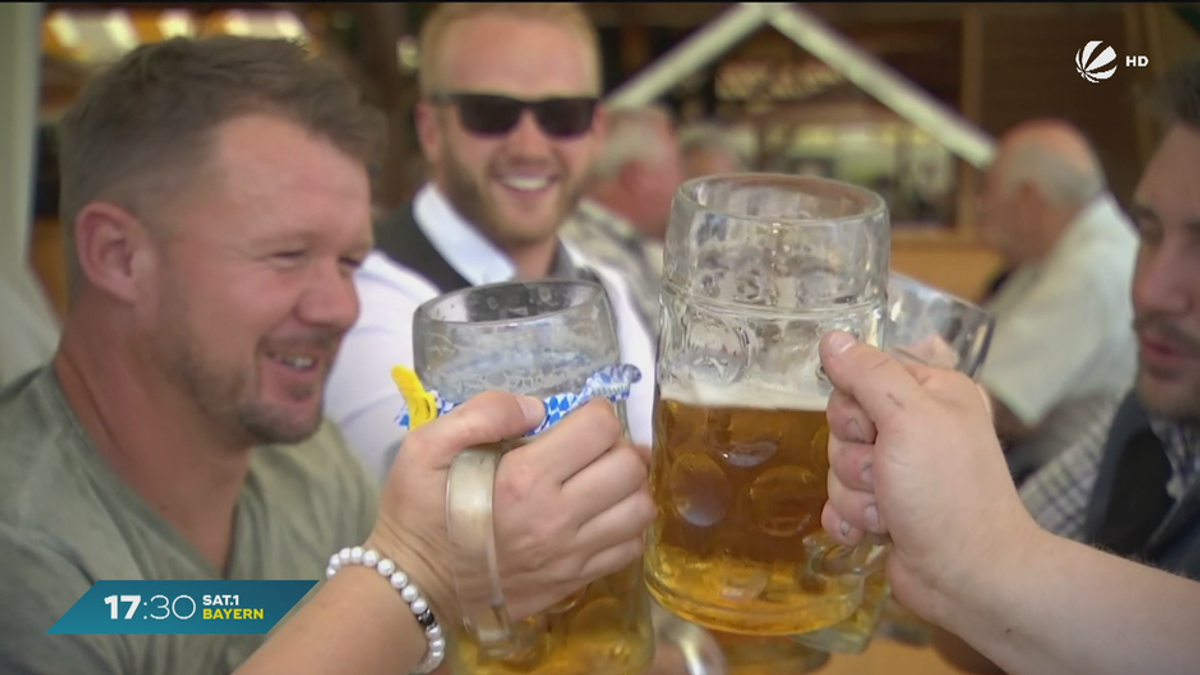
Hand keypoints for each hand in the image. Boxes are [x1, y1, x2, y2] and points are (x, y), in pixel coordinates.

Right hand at [368, 392, 653, 625]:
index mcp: (524, 479)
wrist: (414, 585)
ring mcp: (571, 554)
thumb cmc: (418, 512)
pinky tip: (600, 515)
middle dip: (618, 446)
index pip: (599, 428)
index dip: (595, 413)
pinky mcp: (575, 580)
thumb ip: (481, 414)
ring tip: (603, 480)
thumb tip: (536, 408)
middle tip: (594, 448)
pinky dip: (625, 526)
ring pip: (640, 509)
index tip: (578, 419)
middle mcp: (557, 518)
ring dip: (630, 487)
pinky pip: (630, 548)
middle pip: (630, 466)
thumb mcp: (425, 447)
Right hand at [816, 331, 1034, 621]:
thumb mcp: (910, 419)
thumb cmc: (948, 492)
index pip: (862, 373)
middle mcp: (915, 427)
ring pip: (838, 466)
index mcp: (932, 393)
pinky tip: (872, 530)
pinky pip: (838, 502)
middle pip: (843, 423)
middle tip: (886, 473)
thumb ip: (868, 374)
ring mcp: (898, 471)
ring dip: (855, 493)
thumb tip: (831, 338)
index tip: (874, 426)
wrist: (969, 577)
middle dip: (853, 456)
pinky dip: (850, 518)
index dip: (856, 403)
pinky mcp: (883, 508)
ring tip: (890, 510)